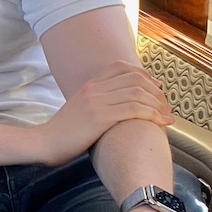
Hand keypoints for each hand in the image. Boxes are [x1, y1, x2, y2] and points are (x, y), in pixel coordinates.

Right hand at [33, 62, 171, 164]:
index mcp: (88, 86)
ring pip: (138, 93)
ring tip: (167, 117)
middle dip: (156, 91)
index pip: (121, 67)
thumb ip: (93, 104)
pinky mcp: (99, 117)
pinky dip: (152, 115)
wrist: (43, 143)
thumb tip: (112, 109)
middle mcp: (93, 89)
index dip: (144, 74)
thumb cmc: (61, 134)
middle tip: (166, 105)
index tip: (156, 87)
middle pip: (135, 78)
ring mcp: (96, 102)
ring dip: (158, 105)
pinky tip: (160, 123)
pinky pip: (134, 109)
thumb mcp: (77, 111)